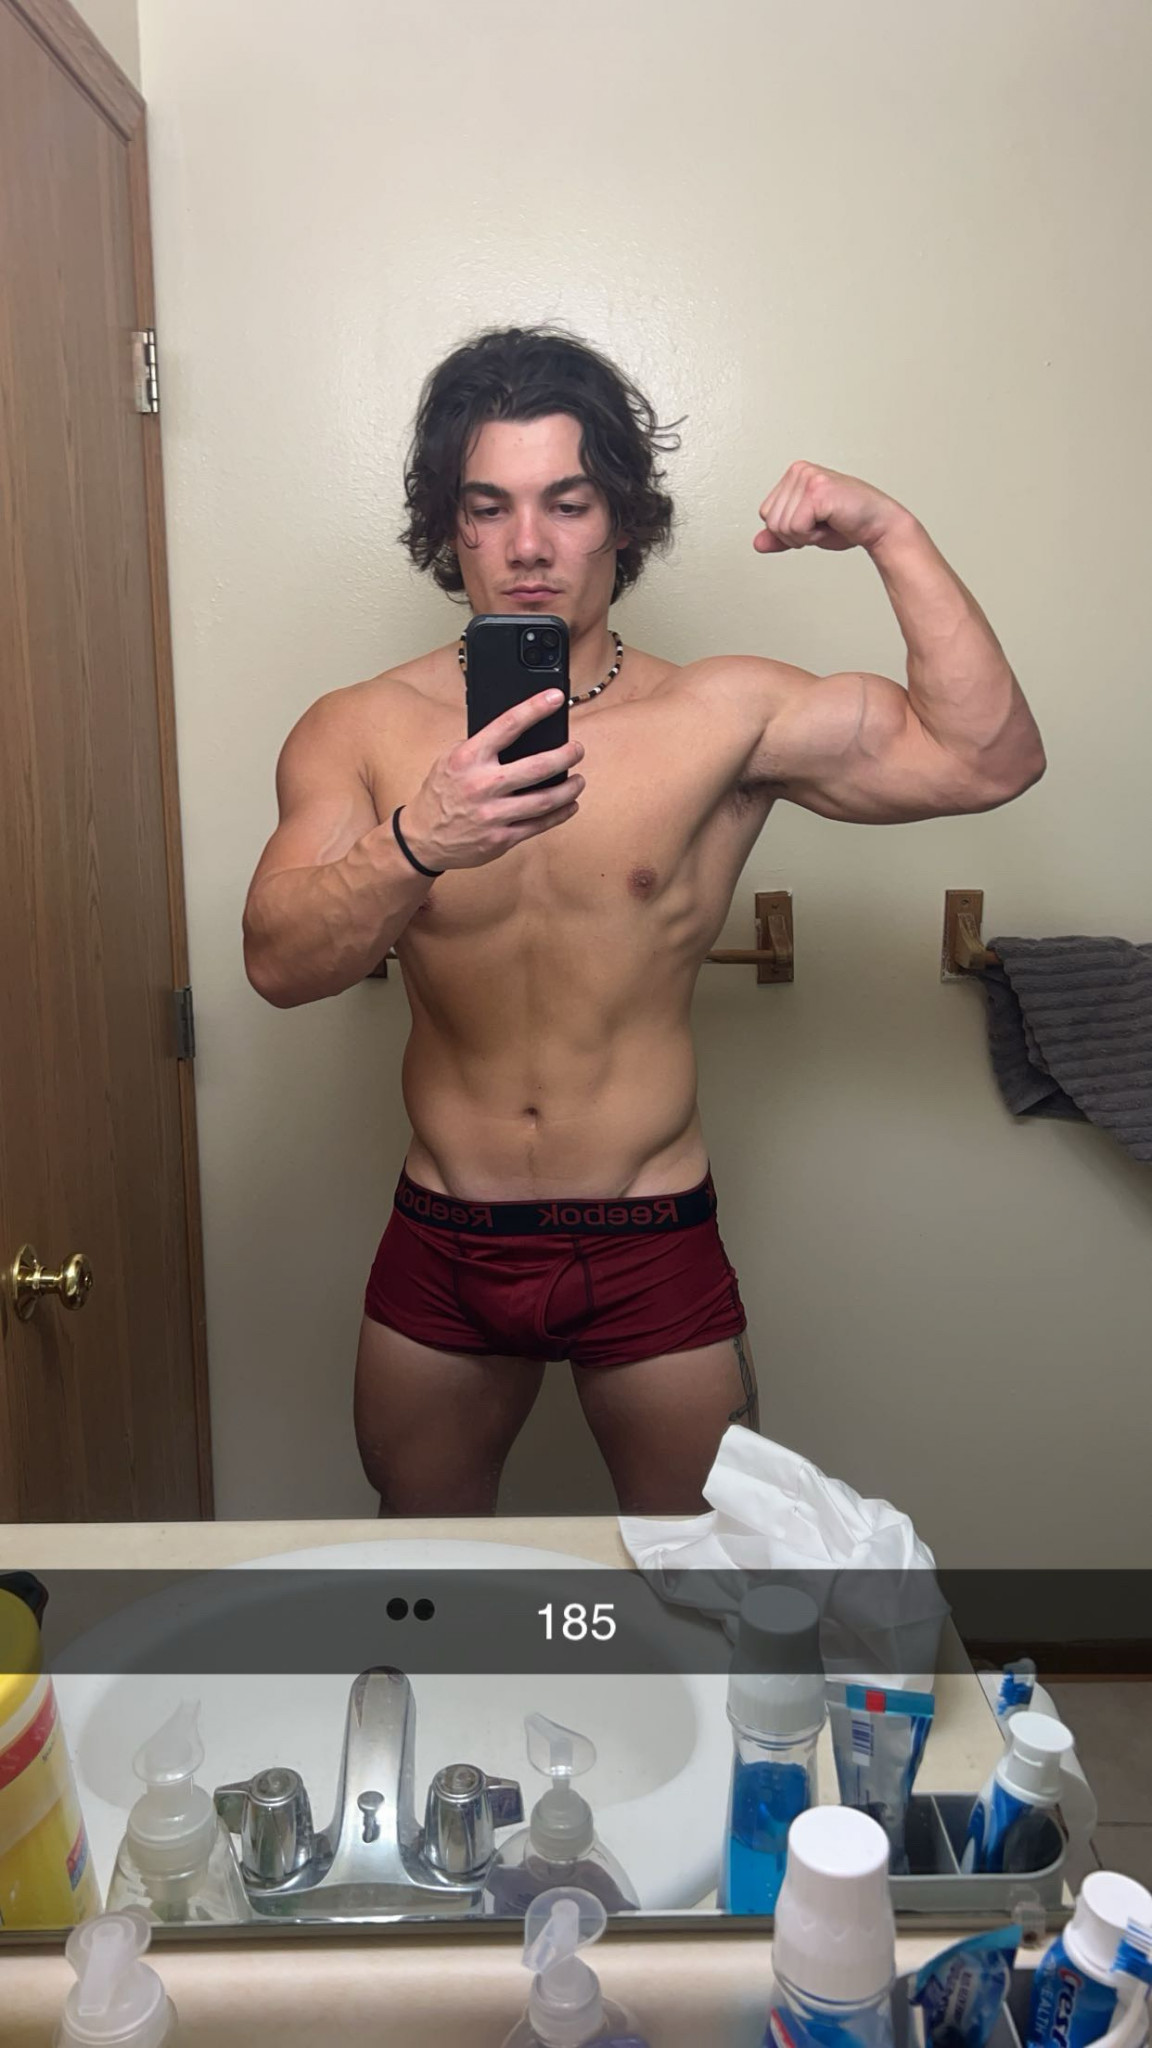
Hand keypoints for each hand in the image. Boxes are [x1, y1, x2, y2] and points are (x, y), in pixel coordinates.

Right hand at [401, 691, 584, 870]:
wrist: (422, 839)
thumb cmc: (441, 793)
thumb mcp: (450, 760)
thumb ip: (480, 747)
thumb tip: (520, 732)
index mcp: (468, 758)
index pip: (508, 725)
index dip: (535, 708)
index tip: (555, 697)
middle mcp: (481, 785)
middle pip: (537, 766)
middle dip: (565, 755)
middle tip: (577, 749)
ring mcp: (493, 815)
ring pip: (544, 800)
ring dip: (569, 788)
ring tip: (578, 780)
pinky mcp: (501, 838)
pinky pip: (539, 825)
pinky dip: (560, 814)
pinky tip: (570, 805)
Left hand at [753, 461, 909, 554]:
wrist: (878, 525)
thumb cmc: (848, 523)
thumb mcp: (806, 531)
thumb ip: (781, 535)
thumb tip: (757, 543)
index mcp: (794, 475)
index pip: (766, 514)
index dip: (787, 530)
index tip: (813, 522)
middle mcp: (799, 471)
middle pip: (771, 521)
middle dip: (795, 534)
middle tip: (822, 524)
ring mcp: (807, 477)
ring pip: (781, 526)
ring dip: (805, 535)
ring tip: (828, 522)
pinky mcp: (817, 490)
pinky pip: (796, 527)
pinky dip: (812, 535)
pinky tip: (831, 522)